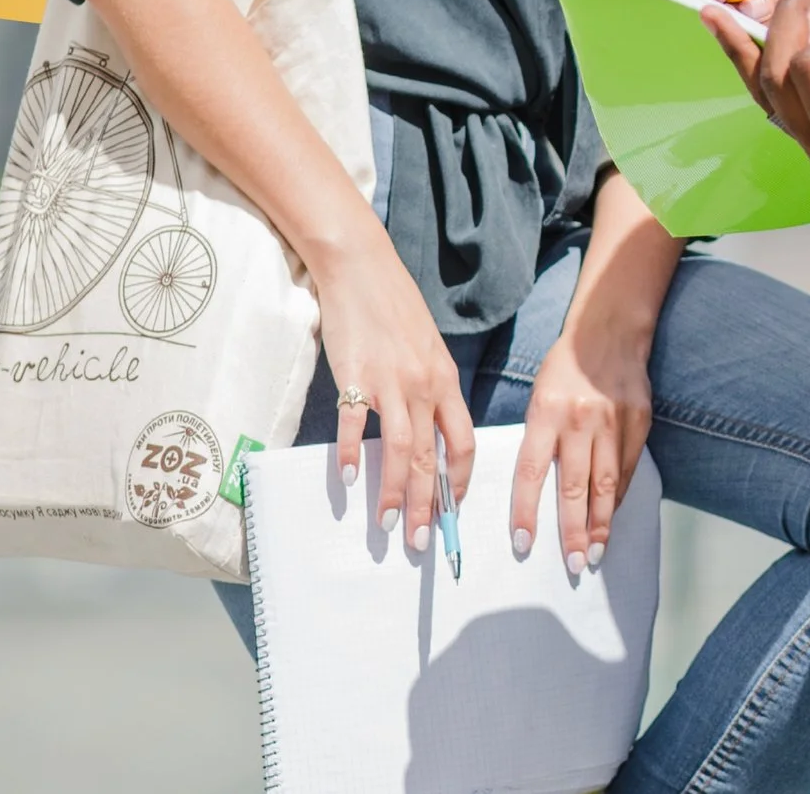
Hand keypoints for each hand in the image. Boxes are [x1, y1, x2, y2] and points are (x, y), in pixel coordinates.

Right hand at [311, 230, 472, 550]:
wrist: (362, 267)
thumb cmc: (395, 309)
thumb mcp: (428, 348)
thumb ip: (431, 388)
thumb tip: (430, 431)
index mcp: (445, 380)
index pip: (463, 441)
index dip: (460, 480)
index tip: (452, 509)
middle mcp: (423, 385)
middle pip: (431, 457)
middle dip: (428, 505)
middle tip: (421, 542)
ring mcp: (390, 381)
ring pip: (398, 450)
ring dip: (394, 493)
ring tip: (387, 526)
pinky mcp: (354, 375)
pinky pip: (353, 423)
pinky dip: (348, 454)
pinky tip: (346, 479)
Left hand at [511, 315, 652, 577]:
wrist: (609, 333)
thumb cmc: (564, 369)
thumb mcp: (540, 396)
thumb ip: (540, 439)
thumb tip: (537, 491)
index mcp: (546, 412)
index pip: (531, 471)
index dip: (526, 511)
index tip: (523, 544)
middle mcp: (579, 419)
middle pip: (573, 486)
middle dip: (572, 531)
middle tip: (573, 564)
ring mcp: (612, 422)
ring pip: (605, 484)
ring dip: (600, 523)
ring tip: (596, 552)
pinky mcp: (638, 422)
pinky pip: (626, 469)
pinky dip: (618, 497)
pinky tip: (611, 517)